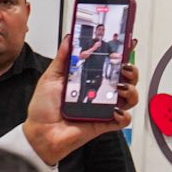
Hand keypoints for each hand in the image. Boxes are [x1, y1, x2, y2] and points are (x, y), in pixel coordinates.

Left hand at [23, 37, 136, 165]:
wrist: (41, 133)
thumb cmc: (43, 108)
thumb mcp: (51, 77)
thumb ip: (63, 57)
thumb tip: (69, 38)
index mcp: (88, 78)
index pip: (109, 63)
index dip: (121, 53)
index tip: (127, 43)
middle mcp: (99, 91)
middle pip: (126, 78)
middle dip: (131, 70)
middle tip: (123, 68)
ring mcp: (104, 107)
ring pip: (130, 97)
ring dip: (130, 90)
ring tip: (119, 88)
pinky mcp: (105, 123)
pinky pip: (123, 119)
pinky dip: (123, 115)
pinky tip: (114, 111)